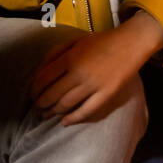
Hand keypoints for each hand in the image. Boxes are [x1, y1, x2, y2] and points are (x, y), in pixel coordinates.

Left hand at [30, 10, 162, 125]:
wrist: (130, 44)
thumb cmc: (100, 41)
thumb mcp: (75, 40)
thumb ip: (55, 52)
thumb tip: (40, 69)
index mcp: (69, 57)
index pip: (44, 78)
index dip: (34, 89)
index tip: (32, 95)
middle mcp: (79, 73)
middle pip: (53, 94)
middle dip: (41, 103)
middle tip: (37, 107)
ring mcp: (93, 85)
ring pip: (66, 104)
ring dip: (53, 111)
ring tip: (47, 114)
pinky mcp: (106, 94)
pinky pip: (87, 111)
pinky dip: (73, 119)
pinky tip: (65, 122)